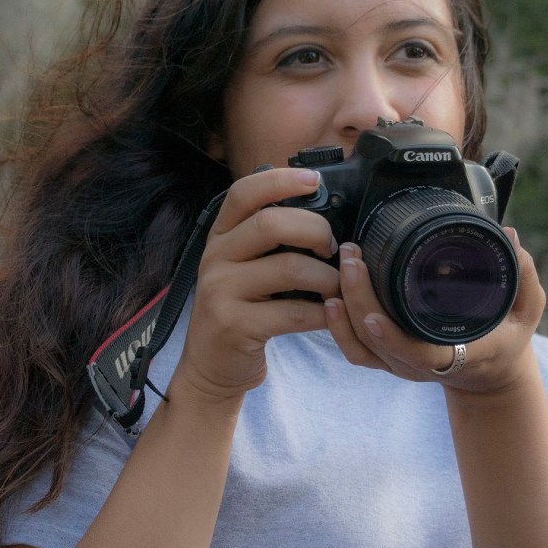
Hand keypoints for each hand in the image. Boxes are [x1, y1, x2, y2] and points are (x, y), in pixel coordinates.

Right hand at [176, 167, 339, 399]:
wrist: (211, 367)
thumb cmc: (241, 310)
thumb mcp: (244, 266)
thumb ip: (269, 239)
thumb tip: (324, 211)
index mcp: (220, 235)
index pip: (244, 192)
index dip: (280, 180)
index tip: (313, 180)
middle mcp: (215, 257)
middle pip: (271, 224)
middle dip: (315, 230)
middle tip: (333, 247)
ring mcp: (221, 291)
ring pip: (290, 268)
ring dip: (328, 277)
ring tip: (337, 287)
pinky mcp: (235, 325)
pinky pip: (295, 312)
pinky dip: (323, 312)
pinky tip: (330, 313)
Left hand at [324, 228, 545, 393]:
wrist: (489, 373)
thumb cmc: (506, 337)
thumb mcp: (526, 309)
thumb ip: (522, 274)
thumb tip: (509, 235)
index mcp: (457, 355)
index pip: (419, 354)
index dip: (393, 340)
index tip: (375, 315)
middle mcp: (421, 365)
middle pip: (378, 343)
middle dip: (359, 300)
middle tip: (353, 257)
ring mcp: (400, 364)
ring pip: (360, 348)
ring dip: (343, 313)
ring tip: (339, 269)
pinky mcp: (386, 359)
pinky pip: (355, 350)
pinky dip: (338, 328)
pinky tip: (331, 297)